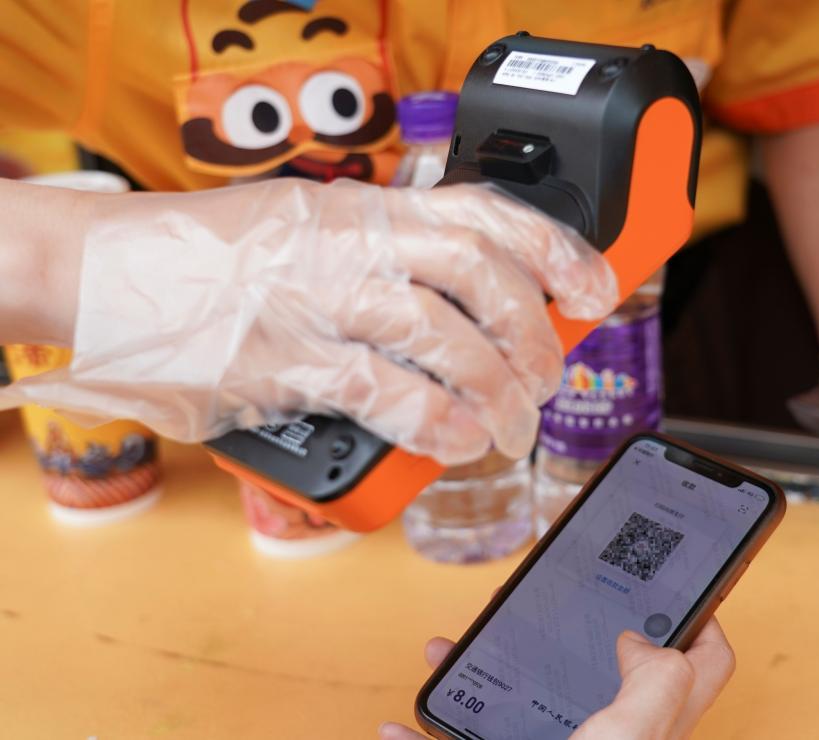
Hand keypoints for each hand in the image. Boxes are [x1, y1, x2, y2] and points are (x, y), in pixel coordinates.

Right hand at [0, 179, 616, 464]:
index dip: (556, 249)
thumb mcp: (312, 228)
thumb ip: (385, 259)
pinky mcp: (284, 362)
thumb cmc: (215, 256)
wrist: (108, 269)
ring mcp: (319, 300)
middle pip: (483, 279)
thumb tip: (467, 309)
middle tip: (547, 378)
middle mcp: (352, 243)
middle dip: (535, 336)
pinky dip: (437, 424)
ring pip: (447, 339)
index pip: (486, 212)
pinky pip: (386, 395)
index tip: (597, 287)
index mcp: (366, 207)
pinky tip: (457, 441)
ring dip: (497, 392)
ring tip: (510, 427)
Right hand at [380, 618, 734, 739]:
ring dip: (482, 672)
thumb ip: (656, 687)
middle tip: (538, 602)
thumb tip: (643, 641)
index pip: (703, 667)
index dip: (699, 622)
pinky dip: (429, 739)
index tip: (674, 586)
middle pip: (600, 672)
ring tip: (453, 648)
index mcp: (650, 729)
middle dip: (563, 631)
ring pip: (523, 703)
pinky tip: (404, 730)